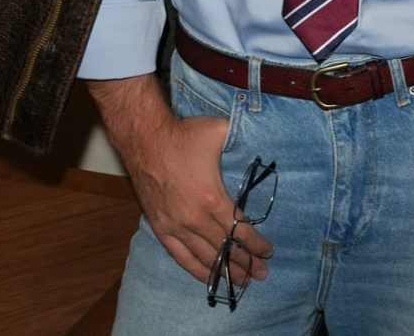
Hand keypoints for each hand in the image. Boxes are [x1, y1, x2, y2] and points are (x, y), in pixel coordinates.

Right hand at [88, 76, 271, 287]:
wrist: (145, 140)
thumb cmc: (184, 136)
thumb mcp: (219, 131)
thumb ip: (240, 138)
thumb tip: (260, 135)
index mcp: (213, 199)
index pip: (240, 230)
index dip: (256, 244)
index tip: (268, 252)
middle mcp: (196, 219)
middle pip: (225, 249)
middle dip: (245, 263)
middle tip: (261, 275)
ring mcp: (177, 227)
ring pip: (204, 257)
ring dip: (224, 271)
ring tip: (241, 282)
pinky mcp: (162, 228)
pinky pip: (181, 256)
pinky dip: (196, 269)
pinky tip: (207, 278)